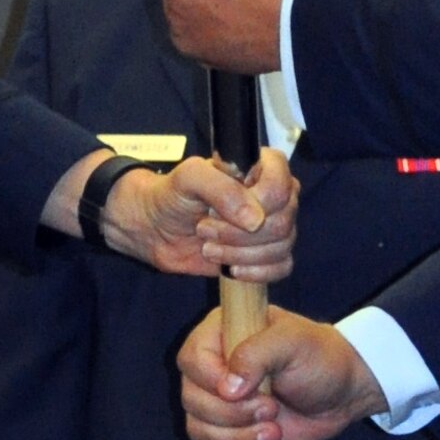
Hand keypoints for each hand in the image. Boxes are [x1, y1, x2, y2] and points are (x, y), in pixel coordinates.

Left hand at [103, 147, 297, 279]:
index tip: (222, 211)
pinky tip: (230, 269)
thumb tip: (256, 220)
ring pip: (282, 246)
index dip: (260, 203)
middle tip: (204, 229)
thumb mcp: (189, 178)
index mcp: (259, 168)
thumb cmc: (172, 194)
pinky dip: (258, 272)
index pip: (283, 184)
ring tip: (208, 247)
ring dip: (241, 253)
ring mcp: (270, 225)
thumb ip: (221, 189)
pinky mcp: (265, 254)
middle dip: (239, 233)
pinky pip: (283, 267)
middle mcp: (272, 196)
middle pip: (283, 221)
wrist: (155, 229)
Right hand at [178, 305, 386, 439]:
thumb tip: (227, 388)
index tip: (245, 392)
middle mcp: (213, 367)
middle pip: (192, 399)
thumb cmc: (320, 357)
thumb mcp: (294, 342)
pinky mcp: (228, 432)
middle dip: (232, 416)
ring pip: (198, 430)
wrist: (342, 393)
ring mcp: (218, 402)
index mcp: (221, 333)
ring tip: (273, 433)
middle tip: (271, 411)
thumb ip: (258, 354)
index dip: (212, 381)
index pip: (192, 359)